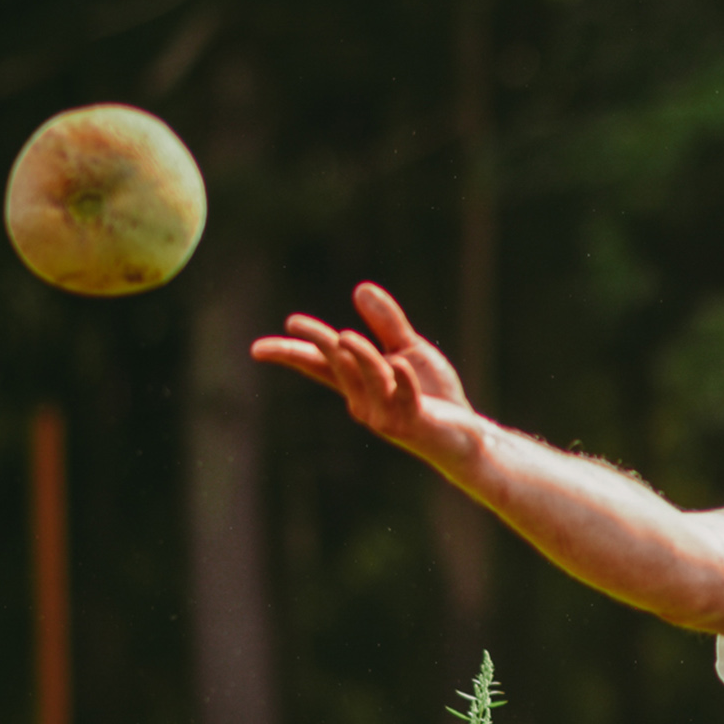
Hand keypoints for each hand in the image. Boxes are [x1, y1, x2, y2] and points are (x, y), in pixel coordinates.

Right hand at [251, 282, 477, 466]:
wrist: (465, 436)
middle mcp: (365, 401)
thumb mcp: (409, 351)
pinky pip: (405, 398)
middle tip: (296, 322)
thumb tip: (360, 287)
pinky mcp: (413, 421)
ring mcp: (387, 414)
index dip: (290, 355)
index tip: (258, 348)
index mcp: (359, 384)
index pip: (319, 366)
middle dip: (319, 345)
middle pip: (339, 367)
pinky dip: (402, 382)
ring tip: (346, 336)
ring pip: (370, 380)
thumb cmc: (433, 395)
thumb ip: (387, 324)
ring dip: (359, 359)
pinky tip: (399, 363)